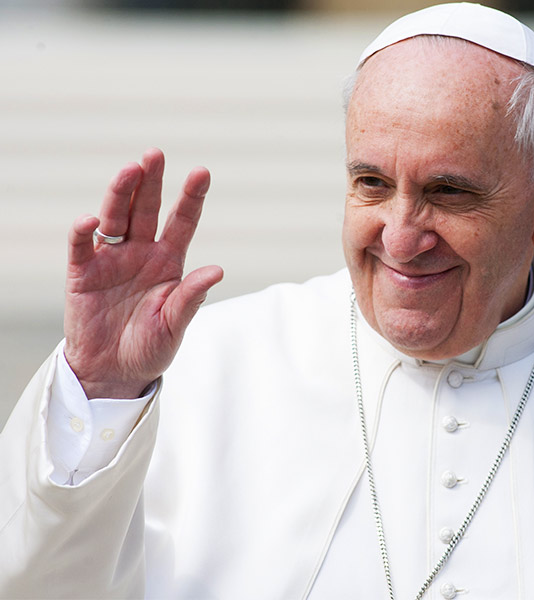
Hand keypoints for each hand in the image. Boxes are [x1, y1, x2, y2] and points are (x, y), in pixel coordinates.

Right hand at [63, 148, 223, 398]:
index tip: (202, 172)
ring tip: (130, 170)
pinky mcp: (84, 274)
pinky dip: (84, 232)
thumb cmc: (151, 347)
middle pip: (146, 209)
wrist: (115, 373)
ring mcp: (111, 260)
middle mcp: (141, 253)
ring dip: (121, 193)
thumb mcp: (175, 324)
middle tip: (155, 155)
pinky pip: (82, 246)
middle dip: (151, 182)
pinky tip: (90, 220)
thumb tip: (217, 270)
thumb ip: (191, 297)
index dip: (191, 197)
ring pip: (115, 217)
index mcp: (169, 262)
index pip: (182, 222)